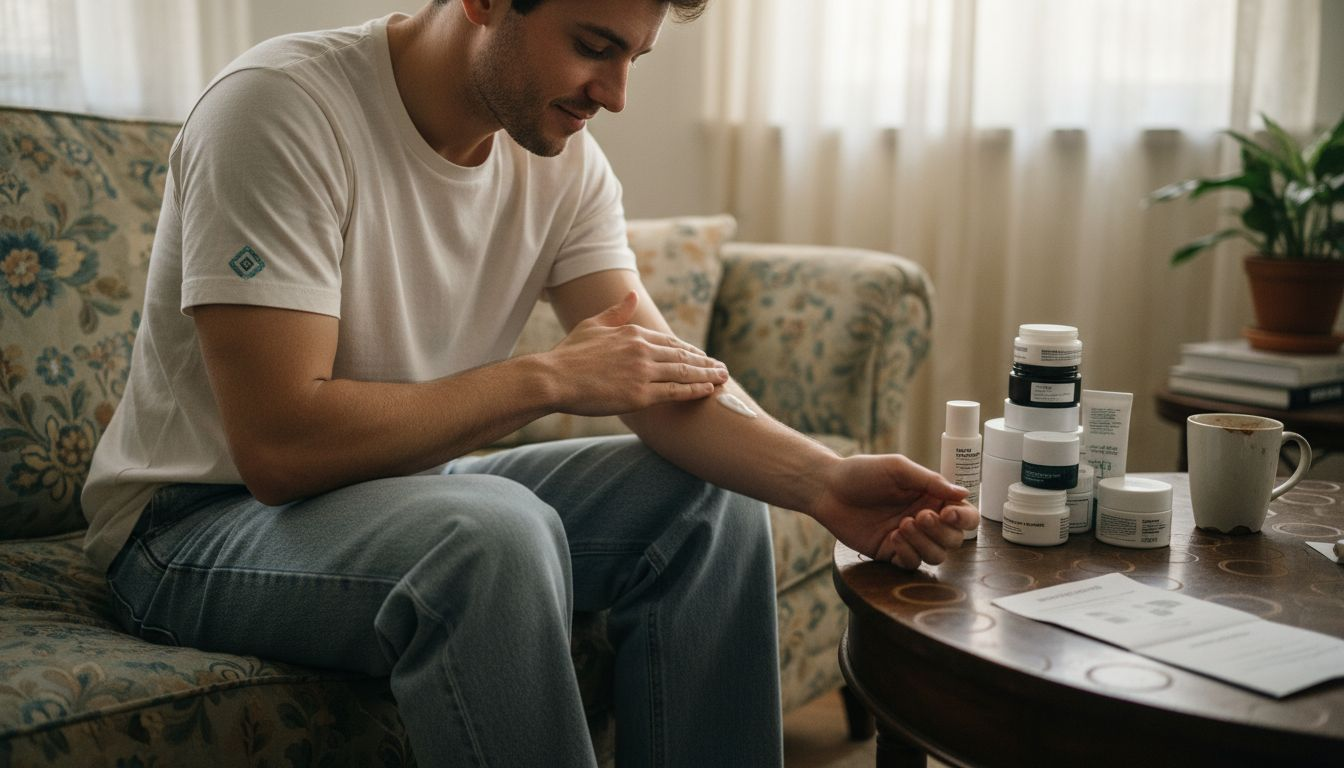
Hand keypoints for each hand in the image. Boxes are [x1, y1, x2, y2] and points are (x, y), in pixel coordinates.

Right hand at [542, 291, 728, 415]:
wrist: (554, 378)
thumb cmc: (569, 354)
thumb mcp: (593, 325)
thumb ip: (616, 312)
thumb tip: (632, 295)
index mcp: (632, 332)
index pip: (669, 341)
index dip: (688, 350)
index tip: (701, 356)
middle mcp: (642, 349)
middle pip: (682, 355)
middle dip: (705, 362)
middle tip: (722, 367)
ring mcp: (642, 372)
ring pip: (684, 372)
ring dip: (707, 375)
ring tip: (723, 378)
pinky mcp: (640, 395)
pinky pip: (675, 392)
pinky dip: (695, 390)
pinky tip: (708, 390)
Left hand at [811, 453, 978, 569]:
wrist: (829, 489)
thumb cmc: (862, 473)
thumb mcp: (898, 469)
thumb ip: (930, 481)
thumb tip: (963, 493)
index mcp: (932, 498)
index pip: (964, 515)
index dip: (964, 518)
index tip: (949, 512)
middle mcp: (925, 520)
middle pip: (955, 540)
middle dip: (941, 531)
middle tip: (919, 516)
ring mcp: (909, 539)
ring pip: (936, 556)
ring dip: (924, 543)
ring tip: (902, 525)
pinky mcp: (890, 553)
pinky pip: (911, 564)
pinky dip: (907, 553)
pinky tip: (893, 538)